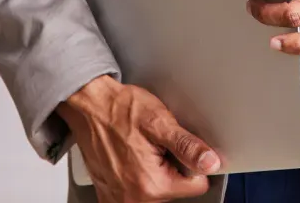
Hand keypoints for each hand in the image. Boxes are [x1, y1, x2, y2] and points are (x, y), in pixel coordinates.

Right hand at [55, 75, 219, 200]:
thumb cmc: (120, 110)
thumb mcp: (159, 121)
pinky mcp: (108, 196)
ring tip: (142, 149)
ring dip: (154, 173)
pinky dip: (136, 178)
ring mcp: (119, 200)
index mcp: (152, 185)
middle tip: (156, 145)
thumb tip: (210, 162)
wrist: (89, 106)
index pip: (196, 186)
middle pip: (175, 190)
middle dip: (172, 168)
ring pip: (156, 192)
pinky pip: (134, 194)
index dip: (193, 162)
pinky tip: (130, 158)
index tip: (180, 147)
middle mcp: (135, 200)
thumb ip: (187, 146)